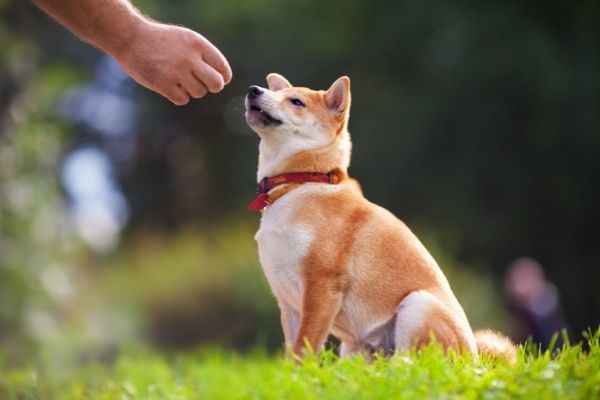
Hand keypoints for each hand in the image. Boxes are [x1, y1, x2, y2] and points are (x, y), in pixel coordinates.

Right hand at [113, 20, 231, 104]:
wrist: (130, 38)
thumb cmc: (161, 40)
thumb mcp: (186, 38)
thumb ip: (203, 55)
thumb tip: (221, 78)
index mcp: (197, 44)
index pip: (222, 67)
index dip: (223, 77)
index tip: (219, 78)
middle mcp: (189, 58)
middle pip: (216, 84)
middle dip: (213, 87)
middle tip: (204, 84)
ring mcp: (176, 72)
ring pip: (199, 93)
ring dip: (192, 90)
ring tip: (180, 80)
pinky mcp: (163, 84)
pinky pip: (183, 100)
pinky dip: (179, 96)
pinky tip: (171, 86)